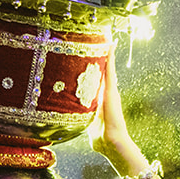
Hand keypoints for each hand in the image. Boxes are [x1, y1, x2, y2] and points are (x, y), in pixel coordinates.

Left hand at [86, 41, 140, 172]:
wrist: (112, 143)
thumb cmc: (100, 138)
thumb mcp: (86, 123)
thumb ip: (80, 117)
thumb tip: (66, 119)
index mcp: (99, 98)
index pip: (95, 78)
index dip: (92, 65)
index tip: (89, 52)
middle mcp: (106, 92)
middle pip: (102, 69)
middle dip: (100, 54)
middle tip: (99, 36)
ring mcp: (110, 90)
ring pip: (107, 67)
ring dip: (106, 52)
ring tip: (104, 35)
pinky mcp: (112, 90)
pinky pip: (110, 70)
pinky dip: (110, 57)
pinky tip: (109, 44)